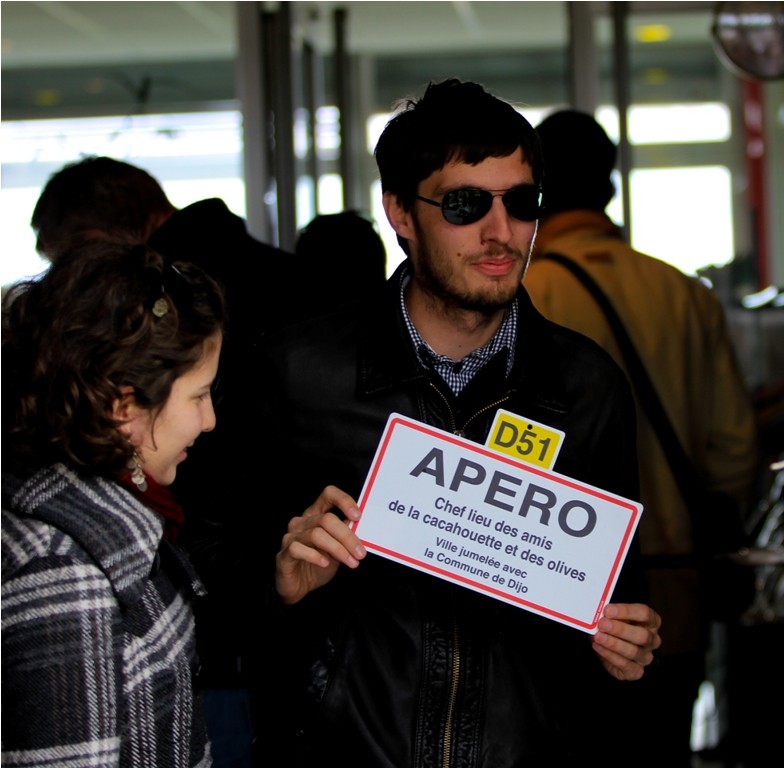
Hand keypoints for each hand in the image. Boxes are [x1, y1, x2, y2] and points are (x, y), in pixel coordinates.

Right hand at [275, 485, 366, 604]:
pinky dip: (315, 556)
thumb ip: (346, 536)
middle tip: (361, 553)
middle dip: (347, 536)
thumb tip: (362, 527)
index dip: (344, 501)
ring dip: (337, 549)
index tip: (358, 516)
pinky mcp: (284, 554)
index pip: (328, 495)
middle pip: (327, 519)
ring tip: (351, 562)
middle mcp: (302, 522)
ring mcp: (291, 537)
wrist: (300, 587)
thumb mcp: (338, 549)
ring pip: (316, 534)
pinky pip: (298, 549)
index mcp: (316, 515)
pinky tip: (326, 563)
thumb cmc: (320, 563)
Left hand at [591, 603, 661, 680]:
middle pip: (642, 635)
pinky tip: (598, 647)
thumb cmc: (613, 626)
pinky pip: (625, 665)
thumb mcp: (613, 616)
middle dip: (620, 629)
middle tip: (603, 624)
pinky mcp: (636, 671)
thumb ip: (610, 613)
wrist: (607, 647)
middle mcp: (652, 640)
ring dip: (614, 644)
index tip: (608, 610)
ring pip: (634, 652)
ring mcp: (646, 657)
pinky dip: (609, 655)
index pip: (645, 614)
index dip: (626, 611)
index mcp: (651, 621)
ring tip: (598, 637)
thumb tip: (600, 612)